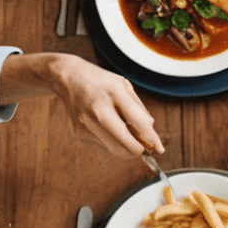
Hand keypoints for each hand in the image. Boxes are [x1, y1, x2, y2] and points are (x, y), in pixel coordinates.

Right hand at [46, 56, 163, 157]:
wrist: (67, 77)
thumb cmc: (101, 82)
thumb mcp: (123, 86)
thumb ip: (138, 109)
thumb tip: (149, 131)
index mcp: (114, 93)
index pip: (138, 122)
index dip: (151, 139)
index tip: (159, 148)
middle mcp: (98, 109)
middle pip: (125, 144)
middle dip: (138, 149)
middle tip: (144, 146)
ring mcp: (86, 123)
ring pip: (115, 148)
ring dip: (125, 146)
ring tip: (124, 131)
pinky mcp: (77, 132)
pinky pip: (102, 144)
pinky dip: (110, 139)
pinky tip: (105, 124)